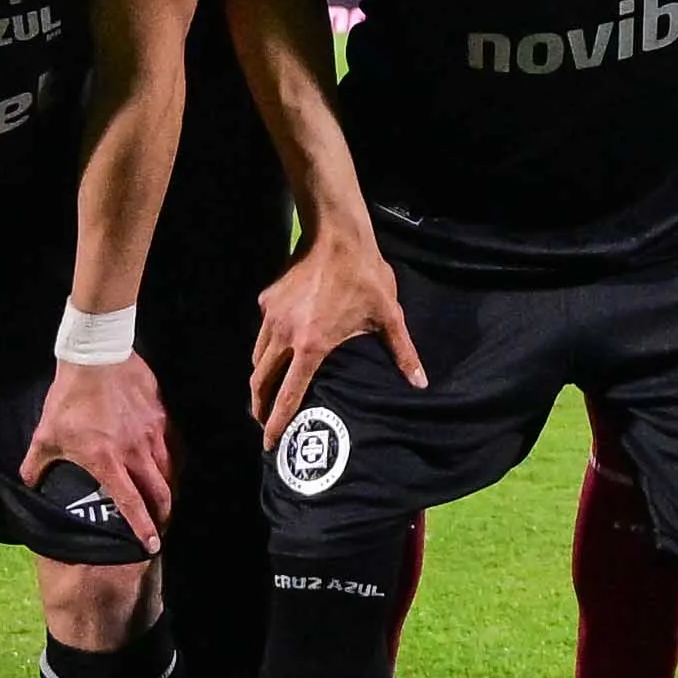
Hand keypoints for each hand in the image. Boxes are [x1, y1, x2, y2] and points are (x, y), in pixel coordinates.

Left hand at [28, 352, 171, 549]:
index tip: (150, 545)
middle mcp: (135, 452)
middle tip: (161, 528)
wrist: (97, 355)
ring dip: (170, 492)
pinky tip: (171, 469)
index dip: (142, 527)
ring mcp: (152, 434)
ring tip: (167, 503)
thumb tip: (30, 484)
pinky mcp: (162, 417)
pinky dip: (175, 465)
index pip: (130, 503)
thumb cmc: (70, 397)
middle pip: (159, 493)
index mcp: (107, 461)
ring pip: (171, 472)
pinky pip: (175, 448)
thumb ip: (36, 464)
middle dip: (162, 516)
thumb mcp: (46, 433)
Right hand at [250, 225, 422, 441]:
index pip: (288, 395)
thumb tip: (421, 382)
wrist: (336, 234)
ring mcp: (271, 317)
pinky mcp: (267, 301)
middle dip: (260, 407)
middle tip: (265, 423)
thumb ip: (402, 353)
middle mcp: (285, 336)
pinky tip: (276, 351)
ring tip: (266, 393)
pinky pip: (261, 333)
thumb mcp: (388, 315)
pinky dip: (264, 349)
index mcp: (312, 346)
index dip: (276, 422)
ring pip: (257, 358)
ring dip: (259, 380)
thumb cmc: (365, 276)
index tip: (269, 443)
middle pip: (261, 382)